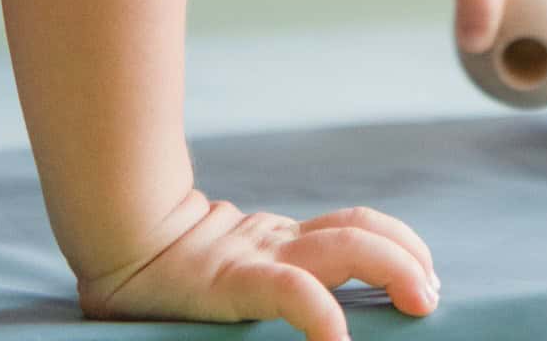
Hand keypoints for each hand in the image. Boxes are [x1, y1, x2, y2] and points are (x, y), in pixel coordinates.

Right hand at [80, 192, 436, 335]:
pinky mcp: (237, 282)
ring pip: (347, 246)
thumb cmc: (161, 276)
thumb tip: (312, 306)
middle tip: (433, 294)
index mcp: (279, 244)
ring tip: (423, 299)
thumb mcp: (228, 275)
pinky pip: (295, 295)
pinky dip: (326, 317)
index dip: (398, 244)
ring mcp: (262, 258)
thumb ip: (269, 280)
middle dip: (410, 256)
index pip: (352, 228)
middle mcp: (279, 245)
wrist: (113, 245)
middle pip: (361, 231)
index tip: (426, 276)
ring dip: (397, 267)